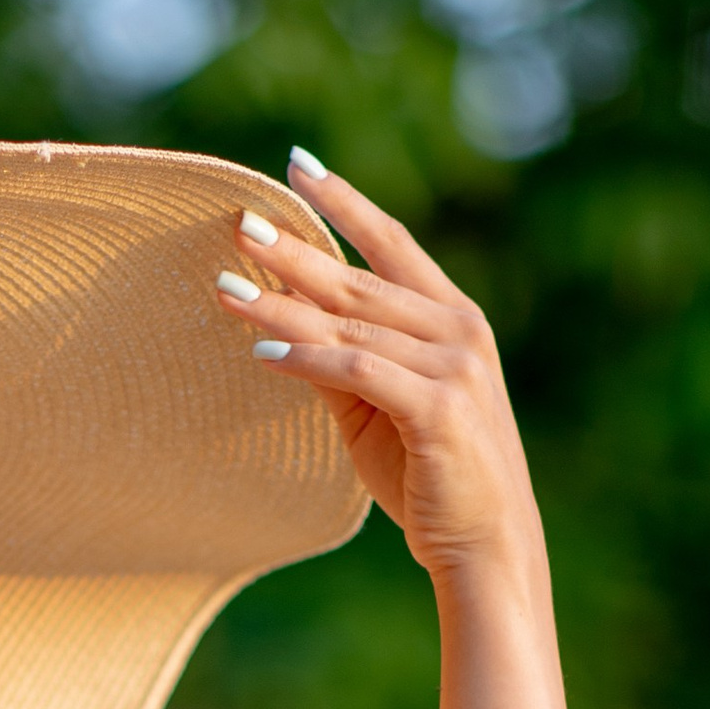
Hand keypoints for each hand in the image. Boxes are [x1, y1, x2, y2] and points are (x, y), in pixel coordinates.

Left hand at [214, 152, 544, 593]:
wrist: (484, 541)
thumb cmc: (430, 472)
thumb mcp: (377, 407)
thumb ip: (341, 359)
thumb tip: (280, 320)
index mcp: (452, 317)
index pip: (391, 243)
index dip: (345, 202)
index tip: (296, 166)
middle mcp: (458, 330)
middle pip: (359, 280)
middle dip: (295, 250)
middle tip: (240, 222)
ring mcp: (453, 367)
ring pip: (351, 324)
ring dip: (283, 305)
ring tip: (225, 287)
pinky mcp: (437, 408)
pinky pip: (359, 371)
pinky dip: (308, 358)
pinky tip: (261, 350)